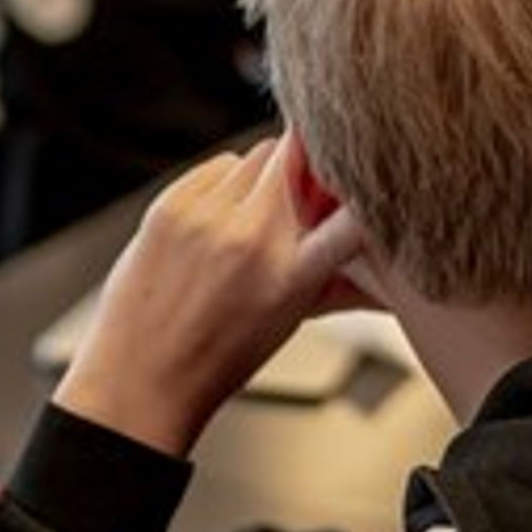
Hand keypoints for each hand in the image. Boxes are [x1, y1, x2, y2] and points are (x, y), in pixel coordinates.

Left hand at [54, 134, 365, 456]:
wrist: (140, 377)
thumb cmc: (217, 357)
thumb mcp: (292, 320)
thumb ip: (342, 284)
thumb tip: (390, 275)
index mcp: (291, 275)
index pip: (354, 211)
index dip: (364, 188)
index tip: (366, 185)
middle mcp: (249, 237)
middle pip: (299, 156)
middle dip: (308, 167)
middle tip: (304, 192)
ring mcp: (206, 216)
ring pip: (258, 153)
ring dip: (268, 173)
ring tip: (257, 212)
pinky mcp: (171, 204)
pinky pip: (219, 164)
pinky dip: (228, 180)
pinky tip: (221, 215)